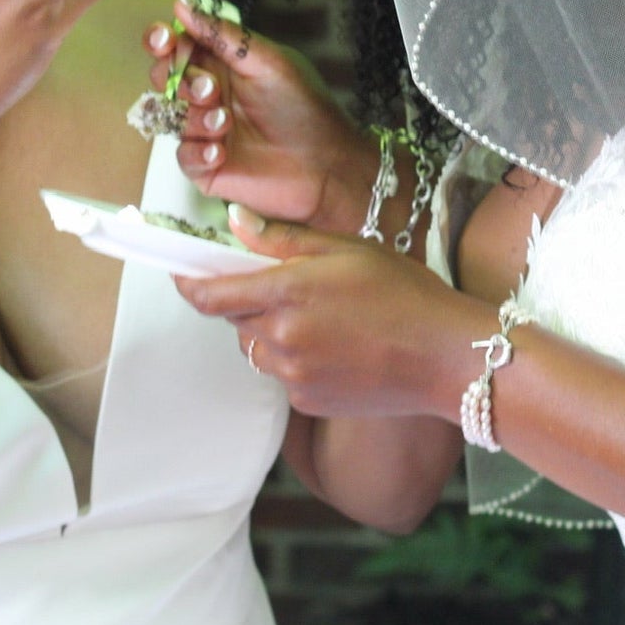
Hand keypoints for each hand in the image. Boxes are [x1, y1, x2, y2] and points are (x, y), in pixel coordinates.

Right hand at [143, 0, 379, 230]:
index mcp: (222, 64)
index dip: (162, 39)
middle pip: (166, 78)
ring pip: (171, 117)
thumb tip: (182, 3)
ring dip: (195, 118)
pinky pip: (183, 156)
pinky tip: (220, 152)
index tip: (164, 39)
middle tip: (210, 89)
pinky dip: (198, 153)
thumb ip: (223, 34)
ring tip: (225, 123)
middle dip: (181, 81)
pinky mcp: (206, 165)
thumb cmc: (304, 106)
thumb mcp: (268, 62)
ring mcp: (205, 130)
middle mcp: (208, 95)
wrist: (325, 163)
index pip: (178, 45)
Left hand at [177, 205, 479, 420]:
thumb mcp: (345, 249)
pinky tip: (337, 346)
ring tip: (323, 316)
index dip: (188, 283)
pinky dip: (295, 358)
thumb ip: (282, 240)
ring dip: (271, 330)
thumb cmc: (403, 292)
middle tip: (288, 285)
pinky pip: (283, 375)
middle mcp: (281, 339)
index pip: (210, 294)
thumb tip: (234, 222)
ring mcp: (293, 376)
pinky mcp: (307, 402)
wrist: (444, 356)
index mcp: (286, 293)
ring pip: (257, 348)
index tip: (180, 272)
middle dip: (247, 300)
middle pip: (234, 319)